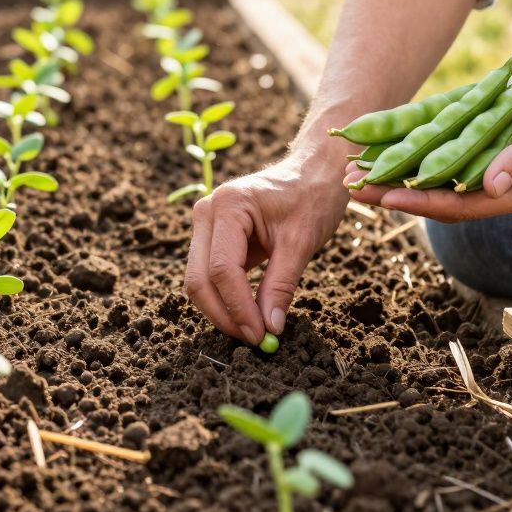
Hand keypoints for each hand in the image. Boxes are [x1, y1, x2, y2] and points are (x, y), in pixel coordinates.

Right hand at [185, 156, 349, 344]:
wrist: (313, 171)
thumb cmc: (312, 197)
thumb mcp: (301, 243)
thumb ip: (280, 286)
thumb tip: (270, 328)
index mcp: (229, 206)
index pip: (222, 270)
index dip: (239, 308)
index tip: (261, 335)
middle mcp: (207, 211)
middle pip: (199, 278)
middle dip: (224, 315)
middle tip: (254, 340)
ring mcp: (205, 223)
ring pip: (199, 280)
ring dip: (222, 310)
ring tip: (254, 329)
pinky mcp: (211, 235)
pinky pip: (209, 274)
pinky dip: (225, 298)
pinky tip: (249, 314)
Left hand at [348, 59, 511, 221]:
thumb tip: (491, 186)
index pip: (461, 205)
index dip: (422, 202)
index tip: (387, 198)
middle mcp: (496, 185)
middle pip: (436, 196)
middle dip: (393, 193)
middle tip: (352, 186)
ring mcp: (484, 164)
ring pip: (430, 176)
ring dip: (392, 174)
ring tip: (352, 172)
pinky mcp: (476, 143)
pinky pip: (435, 152)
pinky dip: (407, 151)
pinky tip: (376, 147)